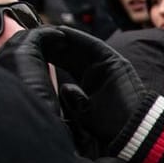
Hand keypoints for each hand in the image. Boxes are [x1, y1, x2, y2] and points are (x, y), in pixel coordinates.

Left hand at [0, 26, 160, 158]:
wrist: (131, 132)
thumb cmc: (107, 131)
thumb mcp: (80, 114)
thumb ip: (71, 101)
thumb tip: (64, 89)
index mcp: (87, 86)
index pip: (64, 65)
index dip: (48, 56)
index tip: (32, 50)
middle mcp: (96, 75)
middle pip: (70, 54)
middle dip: (52, 45)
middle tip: (33, 35)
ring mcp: (106, 68)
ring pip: (79, 48)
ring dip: (61, 38)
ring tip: (43, 30)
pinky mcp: (115, 63)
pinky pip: (93, 45)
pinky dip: (77, 37)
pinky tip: (61, 31)